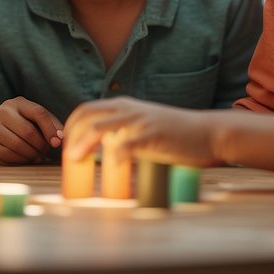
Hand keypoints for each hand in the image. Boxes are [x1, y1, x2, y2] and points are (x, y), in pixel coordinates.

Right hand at [0, 98, 63, 163]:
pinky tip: (24, 158)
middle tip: (44, 153)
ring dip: (31, 154)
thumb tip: (61, 138)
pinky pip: (7, 154)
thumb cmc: (24, 129)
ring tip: (36, 156)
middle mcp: (1, 110)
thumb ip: (52, 126)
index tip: (57, 143)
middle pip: (28, 131)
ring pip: (18, 144)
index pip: (38, 112)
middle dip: (40, 146)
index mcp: (18, 102)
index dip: (50, 129)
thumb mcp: (38, 123)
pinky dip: (20, 160)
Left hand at [63, 97, 221, 167]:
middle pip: (86, 117)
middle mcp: (128, 109)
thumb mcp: (145, 126)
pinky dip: (112, 156)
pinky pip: (124, 145)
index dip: (70, 127)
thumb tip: (105, 154)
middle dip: (70, 136)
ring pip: (99, 128)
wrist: (209, 132)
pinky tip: (109, 167)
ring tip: (75, 160)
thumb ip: (125, 133)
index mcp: (124, 106)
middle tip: (67, 157)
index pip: (85, 110)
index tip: (64, 146)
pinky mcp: (151, 136)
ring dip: (82, 145)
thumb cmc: (177, 134)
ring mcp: (139, 121)